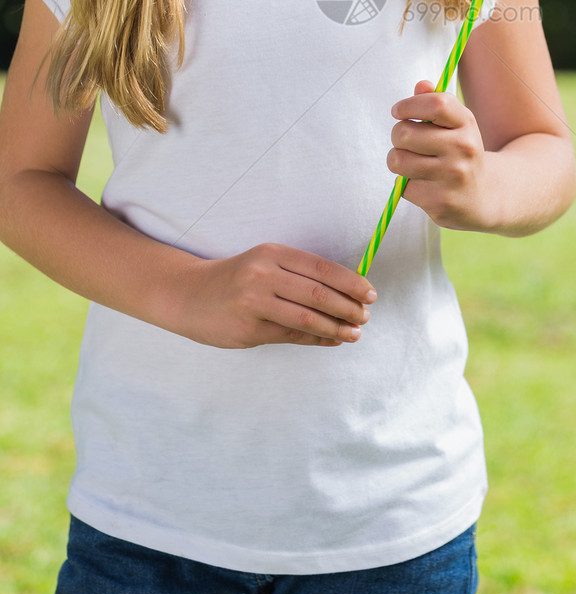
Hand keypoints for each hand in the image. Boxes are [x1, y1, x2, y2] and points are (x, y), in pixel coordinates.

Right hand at [174, 243, 376, 348]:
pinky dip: (316, 339)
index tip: (370, 294)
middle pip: (318, 294)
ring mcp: (254, 303)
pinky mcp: (247, 329)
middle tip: (365, 317)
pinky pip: (290, 336)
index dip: (351, 282)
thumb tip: (346, 291)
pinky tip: (331, 340)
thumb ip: (300, 274)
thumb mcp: (265, 264)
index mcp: (273, 253)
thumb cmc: (236, 279)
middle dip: (348, 308)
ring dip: (336, 328)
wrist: (188, 294)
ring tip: (354, 333)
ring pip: (306, 318)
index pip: (322, 268)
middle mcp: (263, 275)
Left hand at [389, 80, 487, 230]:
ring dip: (397, 160)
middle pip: (404, 133)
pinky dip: (407, 185)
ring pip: (397, 160)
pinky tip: (424, 184)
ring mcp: (452, 176)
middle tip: (406, 142)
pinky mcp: (440, 200)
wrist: (484, 197)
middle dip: (397, 136)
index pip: (436, 104)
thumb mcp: (456, 126)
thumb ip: (435, 103)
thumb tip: (421, 85)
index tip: (398, 111)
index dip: (409, 105)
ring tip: (411, 163)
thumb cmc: (460, 153)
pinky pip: (403, 186)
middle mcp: (463, 148)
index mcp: (466, 124)